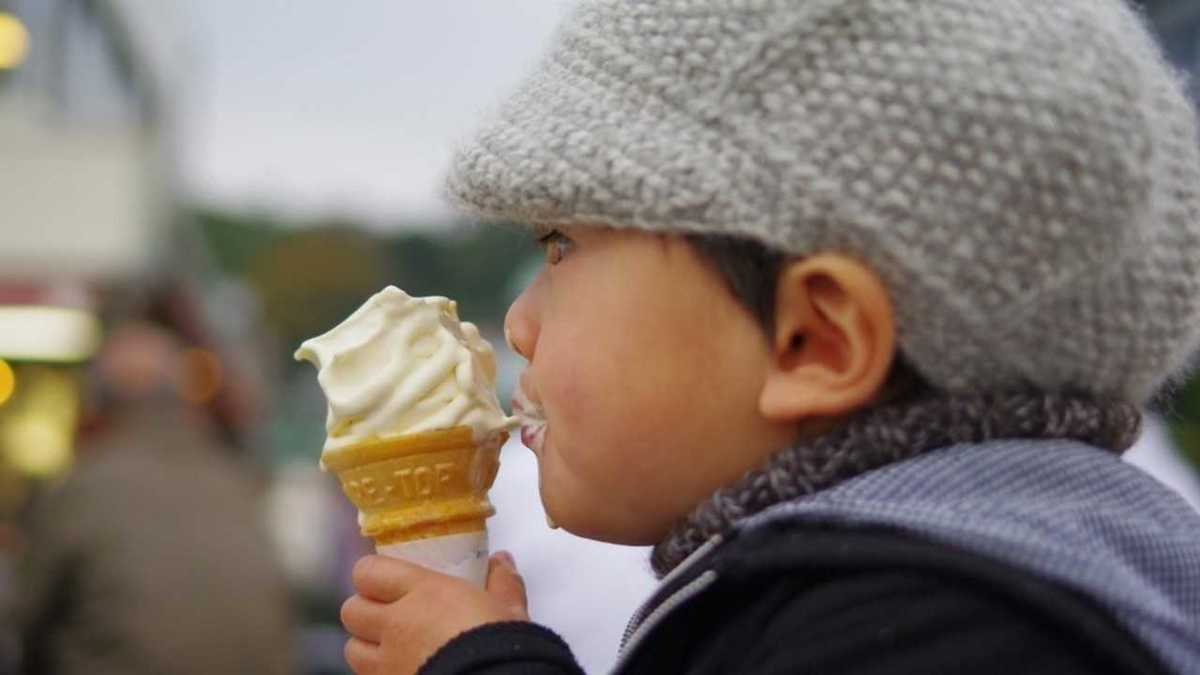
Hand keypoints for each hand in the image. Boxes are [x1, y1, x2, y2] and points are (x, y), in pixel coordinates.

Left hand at [341, 551, 528, 673]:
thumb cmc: (499, 644)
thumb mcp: (509, 609)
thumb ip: (502, 583)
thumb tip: (501, 561)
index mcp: (423, 592)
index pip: (368, 572)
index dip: (373, 576)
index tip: (389, 581)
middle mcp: (396, 624)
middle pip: (351, 609)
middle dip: (365, 611)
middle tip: (389, 614)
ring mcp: (387, 663)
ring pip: (351, 649)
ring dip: (366, 646)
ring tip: (390, 648)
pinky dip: (379, 673)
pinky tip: (402, 670)